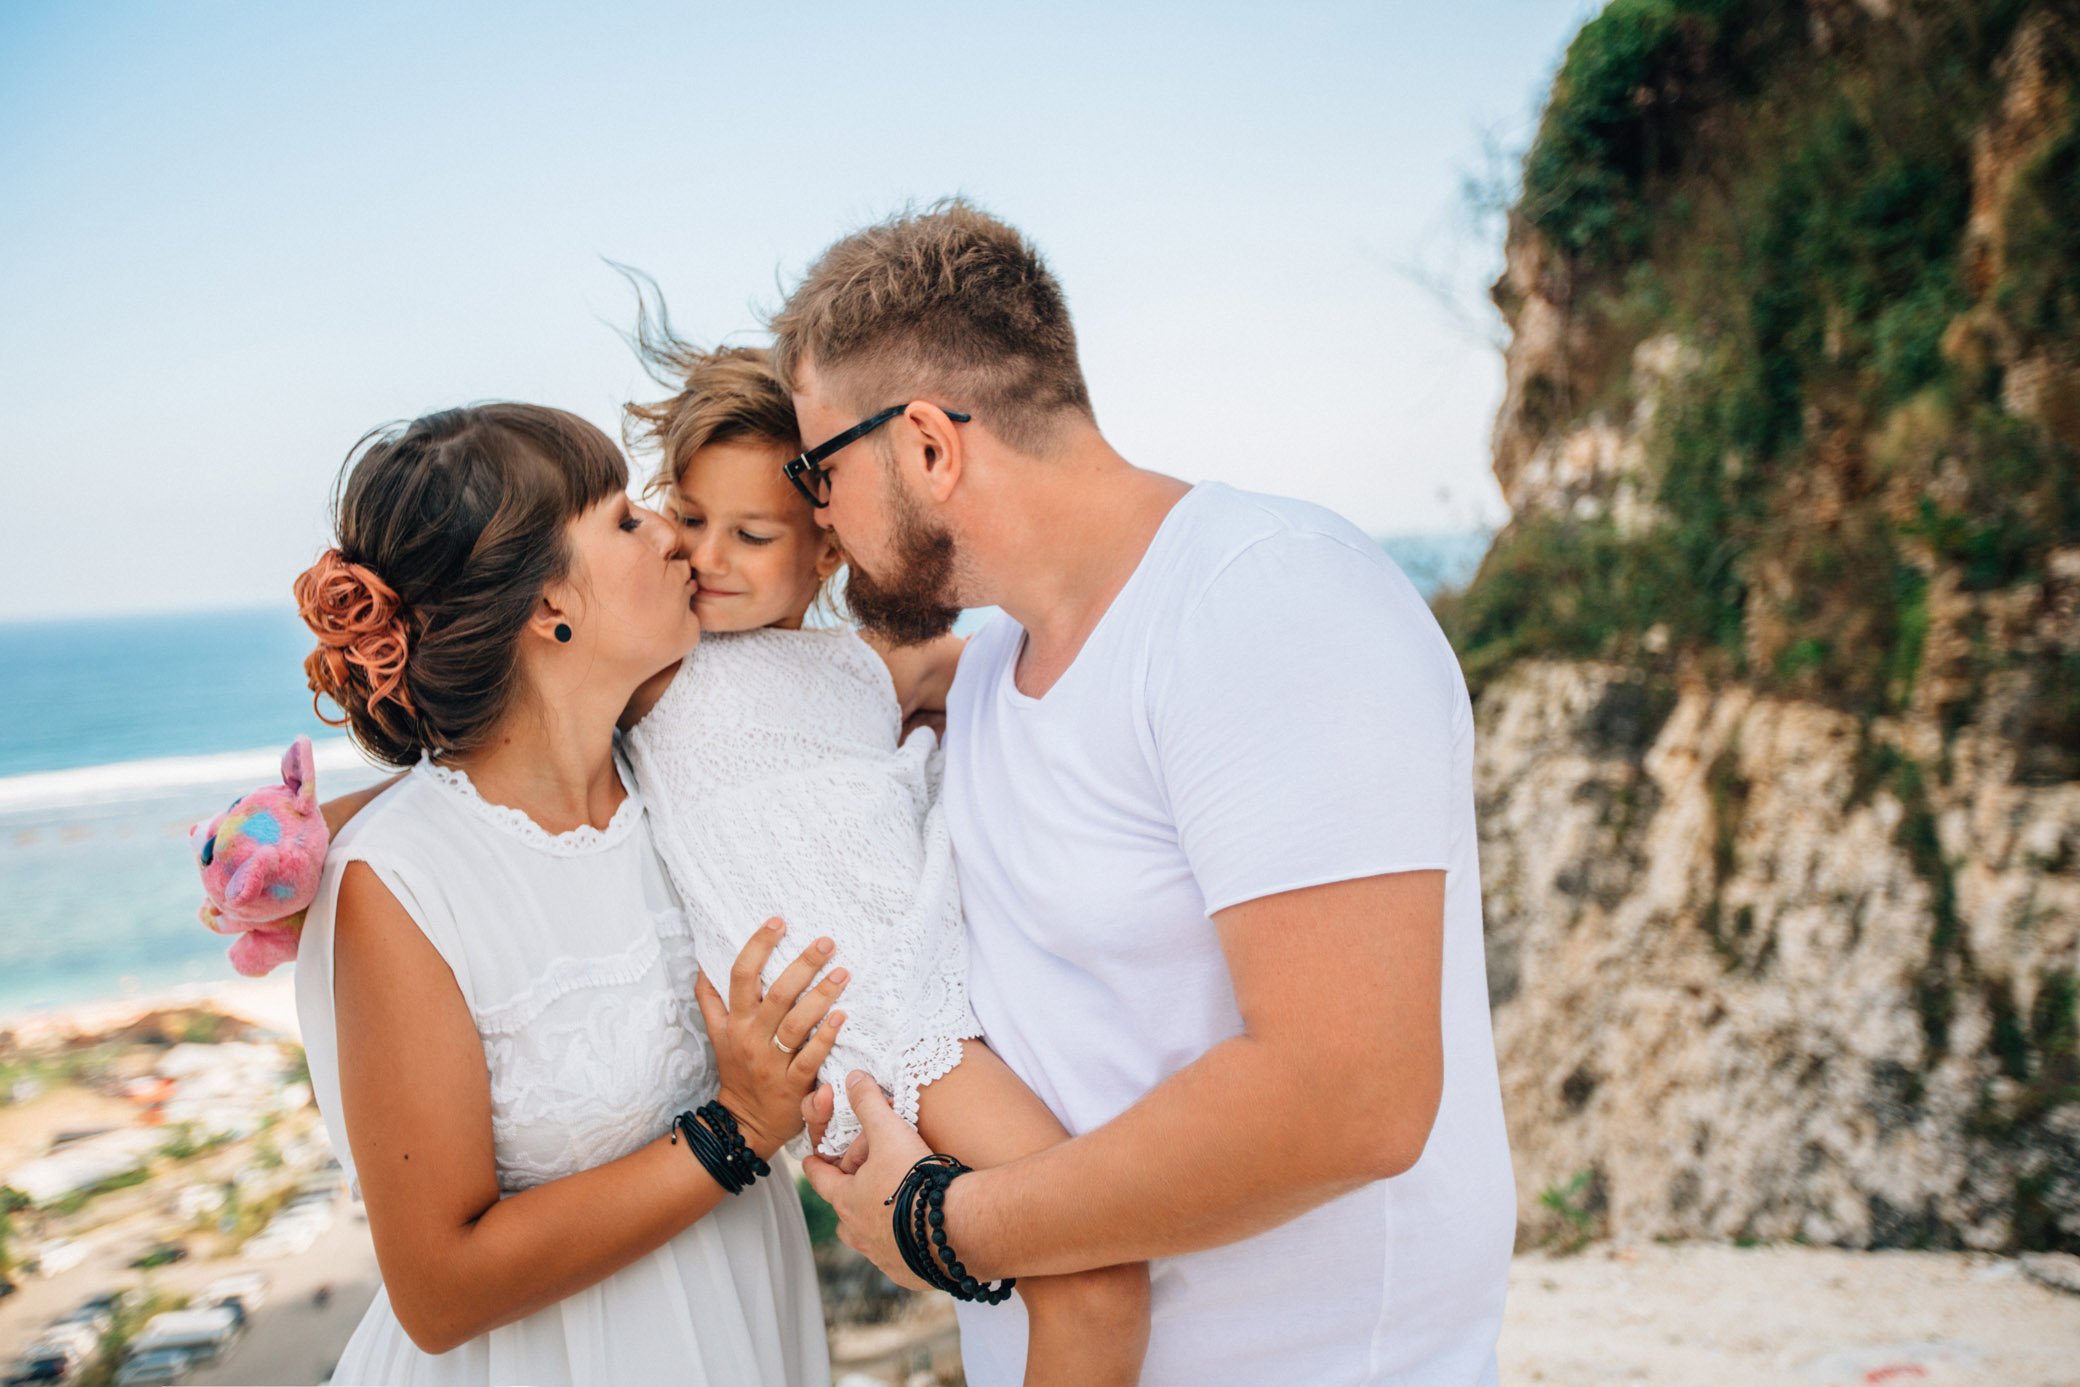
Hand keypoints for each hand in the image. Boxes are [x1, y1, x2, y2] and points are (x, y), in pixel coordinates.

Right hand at [692, 918, 848, 1158]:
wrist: (744, 1123)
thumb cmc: (737, 1071)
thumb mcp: (717, 1034)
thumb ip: (710, 1000)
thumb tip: (703, 963)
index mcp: (734, 1022)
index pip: (740, 976)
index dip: (757, 946)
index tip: (778, 921)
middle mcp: (751, 1037)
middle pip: (776, 994)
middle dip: (803, 964)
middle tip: (826, 941)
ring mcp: (772, 1061)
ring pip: (796, 1023)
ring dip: (821, 995)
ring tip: (843, 972)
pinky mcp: (793, 1084)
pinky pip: (810, 1057)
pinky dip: (826, 1036)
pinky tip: (843, 1015)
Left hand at [800, 1071, 935, 1289]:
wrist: (956, 1230)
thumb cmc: (916, 1181)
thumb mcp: (889, 1132)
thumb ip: (869, 1103)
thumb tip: (853, 1078)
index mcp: (846, 1200)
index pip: (820, 1178)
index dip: (815, 1165)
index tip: (810, 1159)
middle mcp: (858, 1232)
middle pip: (842, 1213)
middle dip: (848, 1197)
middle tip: (861, 1181)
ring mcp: (882, 1256)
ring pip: (867, 1239)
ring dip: (874, 1223)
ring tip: (890, 1209)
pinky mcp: (907, 1272)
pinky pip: (898, 1257)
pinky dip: (902, 1245)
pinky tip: (917, 1234)